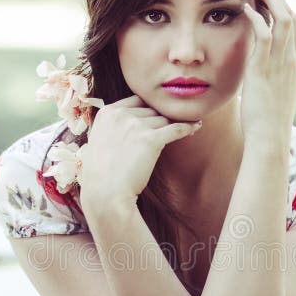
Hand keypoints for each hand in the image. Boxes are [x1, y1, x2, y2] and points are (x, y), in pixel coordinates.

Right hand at [78, 95, 200, 204]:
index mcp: (107, 113)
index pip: (136, 101)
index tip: (160, 115)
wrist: (106, 194)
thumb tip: (130, 122)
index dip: (150, 108)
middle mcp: (121, 115)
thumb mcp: (99, 142)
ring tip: (188, 127)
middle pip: (151, 109)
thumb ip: (113, 128)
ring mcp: (135, 126)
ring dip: (175, 124)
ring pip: (164, 119)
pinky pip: (176, 128)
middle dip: (163, 118)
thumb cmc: (103, 175)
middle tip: (176, 124)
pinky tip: (196, 126)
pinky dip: (188, 127)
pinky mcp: (151, 140)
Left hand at [241, 0, 295, 139]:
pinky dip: (256, 17)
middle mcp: (290, 59)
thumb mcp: (292, 89)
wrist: (269, 137)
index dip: (287, 7)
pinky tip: (246, 8)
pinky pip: (264, 34)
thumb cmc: (274, 118)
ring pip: (282, 20)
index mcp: (295, 63)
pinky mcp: (262, 68)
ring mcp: (278, 62)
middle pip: (293, 16)